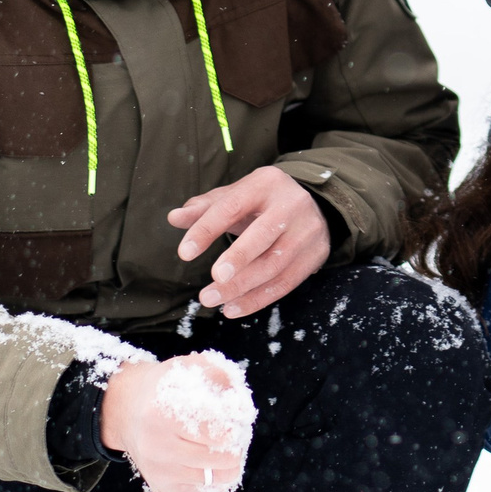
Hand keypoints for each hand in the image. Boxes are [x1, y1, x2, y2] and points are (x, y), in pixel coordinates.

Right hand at [100, 354, 251, 491]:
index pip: (224, 433)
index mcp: (164, 413)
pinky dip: (212, 477)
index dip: (238, 424)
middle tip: (232, 434)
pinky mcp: (162, 488)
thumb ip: (222, 378)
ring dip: (228, 464)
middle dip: (237, 445)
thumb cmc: (167, 388)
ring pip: (217, 479)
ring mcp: (159, 472)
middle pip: (225, 459)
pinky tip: (203, 459)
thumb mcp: (191, 368)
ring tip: (221, 447)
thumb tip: (243, 409)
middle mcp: (158, 447)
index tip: (236, 416)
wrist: (126, 411)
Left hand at [172, 165, 331, 318]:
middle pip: (262, 236)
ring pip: (274, 264)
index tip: (184, 253)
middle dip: (236, 260)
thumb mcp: (235, 196)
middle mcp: (291, 204)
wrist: (316, 204)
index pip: (233, 206)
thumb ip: (204, 209)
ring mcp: (308, 231)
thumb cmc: (263, 202)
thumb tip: (174, 218)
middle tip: (212, 280)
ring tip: (212, 299)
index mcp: (266, 183)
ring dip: (242, 287)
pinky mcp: (316, 255)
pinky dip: (257, 299)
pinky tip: (233, 308)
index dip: (207, 230)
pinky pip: (286, 283)